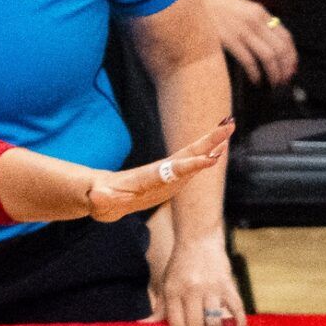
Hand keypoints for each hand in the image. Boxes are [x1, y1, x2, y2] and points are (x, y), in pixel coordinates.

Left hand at [88, 122, 232, 221]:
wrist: (101, 195)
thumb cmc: (99, 199)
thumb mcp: (98, 201)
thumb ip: (99, 199)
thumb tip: (97, 197)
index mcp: (146, 177)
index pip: (170, 171)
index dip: (188, 166)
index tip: (209, 159)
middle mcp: (160, 172)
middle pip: (187, 153)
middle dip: (208, 141)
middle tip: (228, 125)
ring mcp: (166, 174)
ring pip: (192, 156)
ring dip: (211, 144)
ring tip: (229, 129)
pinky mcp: (170, 180)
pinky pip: (191, 167)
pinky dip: (206, 157)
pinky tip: (218, 152)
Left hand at [156, 234, 245, 325]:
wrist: (198, 239)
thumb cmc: (181, 265)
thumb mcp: (166, 283)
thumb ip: (160, 307)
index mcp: (173, 291)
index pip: (176, 325)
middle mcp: (191, 291)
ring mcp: (211, 288)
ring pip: (214, 322)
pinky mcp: (227, 285)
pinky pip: (237, 309)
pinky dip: (239, 324)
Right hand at [201, 0, 296, 85]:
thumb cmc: (210, 6)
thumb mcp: (238, 7)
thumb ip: (253, 21)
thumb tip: (266, 41)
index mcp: (258, 11)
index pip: (286, 36)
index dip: (292, 55)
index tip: (291, 67)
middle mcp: (254, 20)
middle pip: (280, 49)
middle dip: (285, 68)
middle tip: (284, 80)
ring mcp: (241, 29)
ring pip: (269, 57)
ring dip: (274, 74)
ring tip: (273, 83)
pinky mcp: (228, 39)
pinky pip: (249, 61)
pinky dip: (256, 74)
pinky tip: (256, 80)